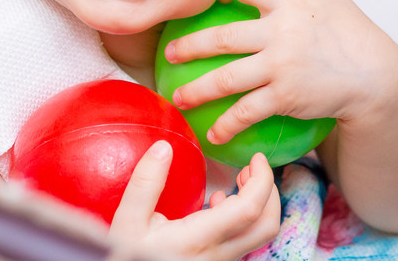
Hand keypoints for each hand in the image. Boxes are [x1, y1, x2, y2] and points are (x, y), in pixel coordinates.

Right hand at [110, 142, 279, 260]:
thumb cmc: (128, 257)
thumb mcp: (128, 221)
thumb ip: (145, 184)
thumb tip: (164, 147)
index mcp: (200, 239)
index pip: (249, 209)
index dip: (262, 181)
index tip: (256, 157)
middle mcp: (218, 254)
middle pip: (267, 226)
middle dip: (270, 192)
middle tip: (254, 168)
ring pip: (258, 235)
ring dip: (258, 204)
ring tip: (239, 180)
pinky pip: (243, 241)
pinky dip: (244, 217)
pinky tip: (217, 204)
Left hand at [163, 0, 397, 144]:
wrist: (376, 78)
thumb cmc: (351, 33)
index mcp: (288, 2)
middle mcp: (280, 31)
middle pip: (221, 36)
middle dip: (188, 46)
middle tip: (169, 54)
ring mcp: (280, 65)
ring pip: (225, 78)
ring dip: (196, 90)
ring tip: (177, 97)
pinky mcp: (285, 96)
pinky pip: (246, 111)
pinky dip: (226, 123)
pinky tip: (212, 133)